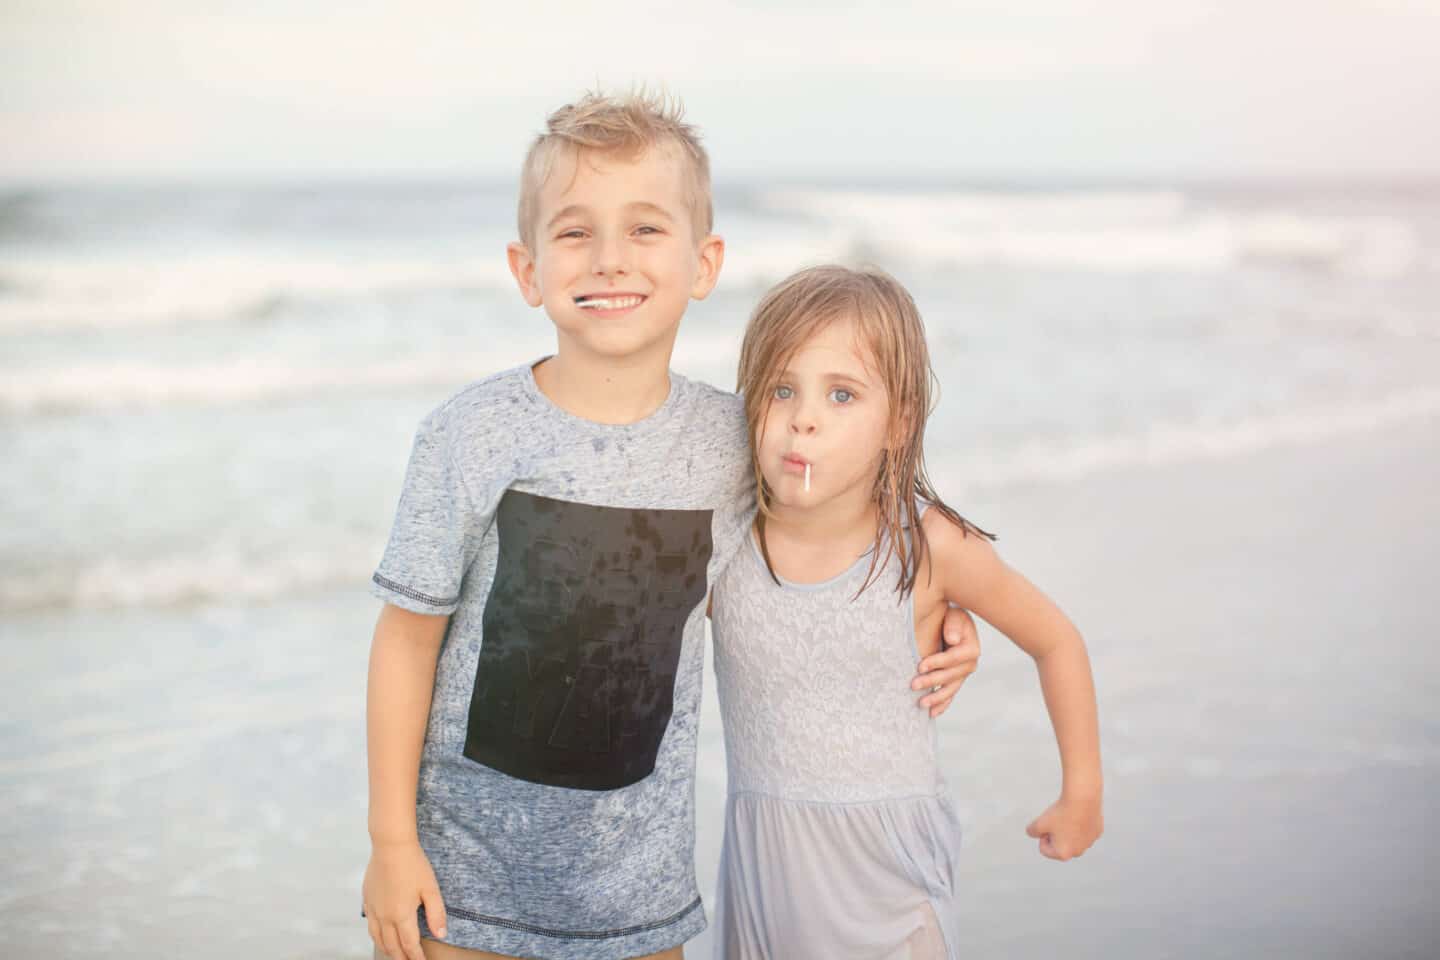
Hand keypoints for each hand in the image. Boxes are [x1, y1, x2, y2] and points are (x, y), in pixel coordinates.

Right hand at [363, 840, 447, 959]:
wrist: (391, 846)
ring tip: (396, 955)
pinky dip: (376, 936)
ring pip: (378, 939)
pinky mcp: (367, 900)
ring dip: (387, 950)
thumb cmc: (413, 865)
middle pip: (392, 946)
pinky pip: (370, 926)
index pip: (409, 945)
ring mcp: (373, 909)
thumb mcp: (431, 889)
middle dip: (401, 958)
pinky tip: (381, 935)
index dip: (416, 957)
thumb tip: (441, 934)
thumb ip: (436, 914)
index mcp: (402, 916)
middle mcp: (385, 917)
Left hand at [911, 605, 979, 716]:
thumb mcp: (955, 615)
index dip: (937, 663)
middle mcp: (970, 664)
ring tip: (921, 704)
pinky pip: (950, 694)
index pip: (953, 659)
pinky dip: (942, 704)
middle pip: (950, 676)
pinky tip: (933, 713)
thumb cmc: (952, 616)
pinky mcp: (956, 679)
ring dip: (936, 698)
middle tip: (914, 685)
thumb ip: (954, 625)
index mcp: (971, 648)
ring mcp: (963, 674)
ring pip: (950, 689)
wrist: (952, 621)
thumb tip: (953, 639)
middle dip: (932, 681)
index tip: (920, 666)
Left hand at [1025, 792, 1103, 860]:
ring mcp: (1090, 842)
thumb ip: (1032, 831)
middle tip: (1057, 820)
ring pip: (1073, 837)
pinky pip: (1084, 829)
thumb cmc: (1060, 813)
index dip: (1042, 835)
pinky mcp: (1097, 832)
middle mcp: (1078, 852)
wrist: (1082, 798)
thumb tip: (1032, 833)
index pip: (1044, 849)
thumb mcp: (1039, 823)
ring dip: (1068, 829)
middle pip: (1060, 844)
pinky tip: (1079, 813)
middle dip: (1056, 834)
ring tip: (1068, 816)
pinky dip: (1080, 822)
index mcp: (1063, 854)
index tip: (1047, 824)